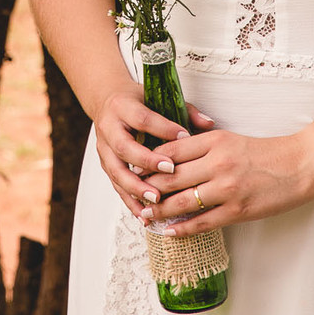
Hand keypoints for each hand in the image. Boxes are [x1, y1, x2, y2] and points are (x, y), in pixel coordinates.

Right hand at [93, 84, 217, 219]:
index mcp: (123, 106)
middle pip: (124, 147)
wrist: (106, 101)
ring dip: (136, 188)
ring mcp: (103, 148)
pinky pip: (116, 186)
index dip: (163, 129)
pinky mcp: (104, 164)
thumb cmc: (136, 101)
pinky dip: (130, 201)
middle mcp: (109, 127)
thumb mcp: (157, 98)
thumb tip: (210, 124)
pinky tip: (143, 215)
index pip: (143, 118)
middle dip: (147, 162)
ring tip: (156, 200)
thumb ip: (184, 111)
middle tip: (170, 172)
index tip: (184, 137)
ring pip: (116, 171)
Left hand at [137, 119, 313, 235]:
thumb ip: (203, 146)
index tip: (134, 167)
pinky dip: (183, 228)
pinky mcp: (238, 209)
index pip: (172, 150)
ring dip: (160, 210)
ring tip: (144, 215)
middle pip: (172, 176)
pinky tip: (170, 231)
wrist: (299, 164)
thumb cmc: (264, 152)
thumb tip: (173, 156)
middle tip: (131, 194)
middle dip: (148, 187)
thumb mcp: (230, 139)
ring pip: (182, 201)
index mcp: (215, 140)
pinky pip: (203, 221)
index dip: (150, 161)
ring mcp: (227, 187)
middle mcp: (218, 162)